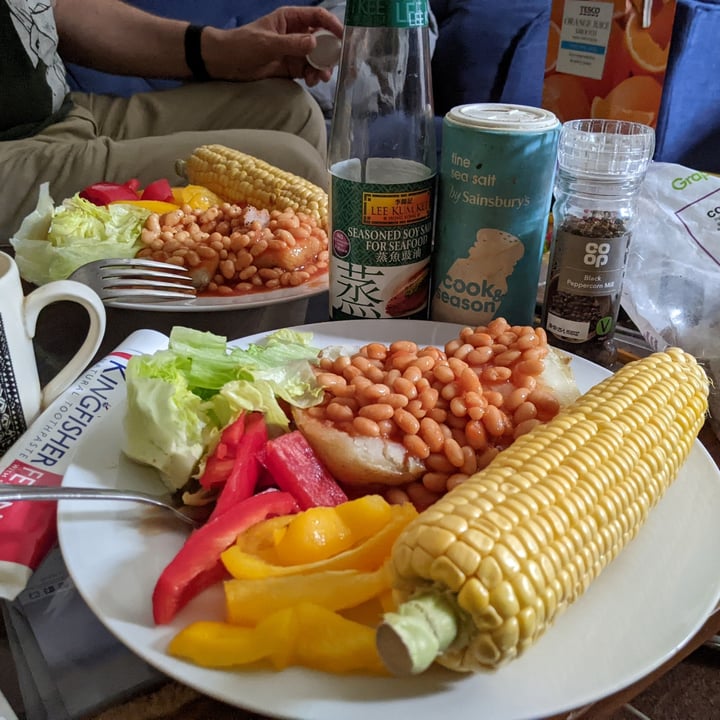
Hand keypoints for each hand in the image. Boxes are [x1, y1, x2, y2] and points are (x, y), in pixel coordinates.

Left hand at [203, 7, 343, 86]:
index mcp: (290, 19)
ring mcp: (294, 51)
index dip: (332, 25)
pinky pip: (308, 70)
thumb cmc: (242, 45)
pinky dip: (313, 76)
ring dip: (322, 67)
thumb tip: (314, 42)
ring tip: (320, 78)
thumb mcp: (267, 43)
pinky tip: (312, 81)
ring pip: (317, 58)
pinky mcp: (291, 67)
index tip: (341, 38)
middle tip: (331, 65)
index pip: (317, 17)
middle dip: (329, 52)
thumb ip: (292, 43)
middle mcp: (295, 33)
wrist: (226, 63)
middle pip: (322, 39)